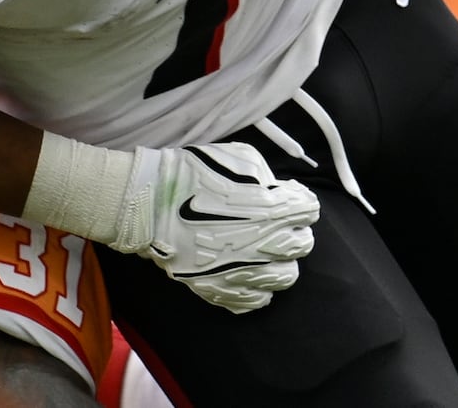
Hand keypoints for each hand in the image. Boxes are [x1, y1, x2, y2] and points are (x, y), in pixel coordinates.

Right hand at [109, 141, 318, 313]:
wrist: (149, 204)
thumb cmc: (193, 174)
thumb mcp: (239, 158)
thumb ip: (268, 177)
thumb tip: (281, 191)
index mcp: (273, 209)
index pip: (308, 209)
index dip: (298, 200)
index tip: (287, 197)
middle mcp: (265, 245)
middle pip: (302, 245)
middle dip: (293, 230)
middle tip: (276, 223)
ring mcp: (244, 272)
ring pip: (285, 277)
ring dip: (279, 261)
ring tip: (262, 250)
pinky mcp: (222, 290)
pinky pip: (255, 300)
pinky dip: (256, 288)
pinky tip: (246, 272)